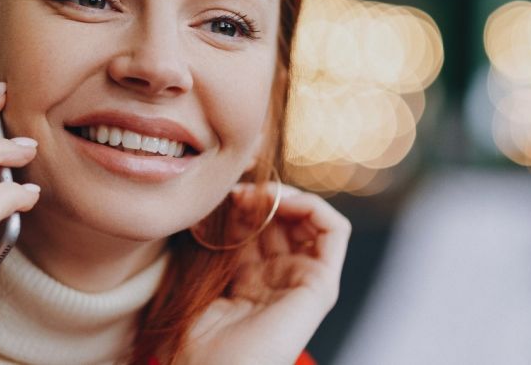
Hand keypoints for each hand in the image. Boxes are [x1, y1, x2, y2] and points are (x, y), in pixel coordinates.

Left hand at [180, 183, 350, 364]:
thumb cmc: (195, 340)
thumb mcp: (201, 278)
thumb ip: (215, 244)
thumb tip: (216, 202)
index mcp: (252, 279)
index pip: (258, 226)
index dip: (244, 204)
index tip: (222, 195)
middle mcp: (281, 278)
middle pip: (284, 219)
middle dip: (263, 197)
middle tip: (237, 191)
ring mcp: (304, 280)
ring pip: (310, 220)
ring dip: (288, 196)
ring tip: (261, 193)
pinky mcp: (321, 285)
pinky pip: (335, 231)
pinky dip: (314, 206)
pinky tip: (284, 201)